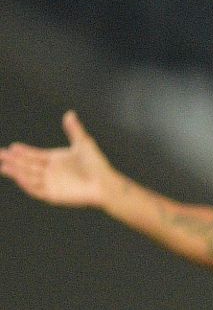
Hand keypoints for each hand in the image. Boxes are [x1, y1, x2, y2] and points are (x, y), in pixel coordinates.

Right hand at [0, 111, 119, 208]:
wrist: (106, 183)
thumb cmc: (97, 165)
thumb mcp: (83, 143)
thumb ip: (74, 129)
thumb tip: (69, 113)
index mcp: (55, 160)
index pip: (34, 155)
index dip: (23, 152)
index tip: (12, 147)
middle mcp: (50, 172)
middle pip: (27, 165)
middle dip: (13, 160)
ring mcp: (51, 183)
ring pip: (28, 177)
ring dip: (16, 172)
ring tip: (3, 166)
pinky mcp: (54, 195)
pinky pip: (36, 190)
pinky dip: (27, 184)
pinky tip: (18, 177)